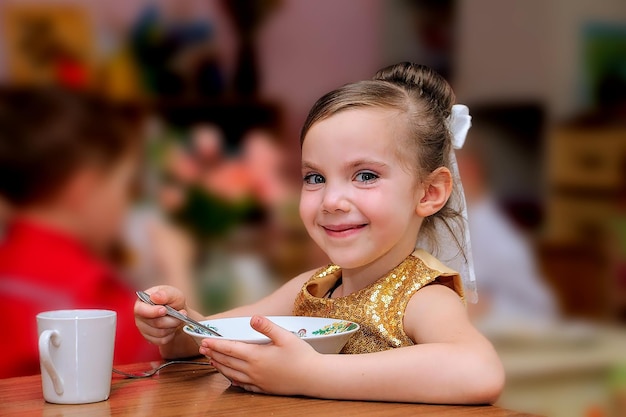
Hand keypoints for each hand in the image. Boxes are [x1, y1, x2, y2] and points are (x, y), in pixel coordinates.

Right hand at [134, 285, 187, 345]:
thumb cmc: (173, 300)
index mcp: (141, 302)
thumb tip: (155, 297)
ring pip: (160, 333)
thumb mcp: (173, 293)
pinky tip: (172, 326)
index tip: (165, 310)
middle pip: (154, 323)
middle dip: (171, 319)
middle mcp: (140, 316)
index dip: (153, 312)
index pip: (140, 310)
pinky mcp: (150, 338)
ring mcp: (144, 328)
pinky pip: (162, 340)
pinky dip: (171, 334)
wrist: (178, 312)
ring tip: (177, 319)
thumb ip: (165, 294)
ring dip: (173, 326)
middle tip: (182, 313)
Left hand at [199, 316, 318, 394]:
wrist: (313, 377)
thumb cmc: (301, 356)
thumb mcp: (285, 336)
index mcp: (256, 356)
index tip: (205, 341)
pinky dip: (232, 380)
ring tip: (212, 361)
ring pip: (231, 374)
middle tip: (203, 349)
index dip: (215, 344)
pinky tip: (231, 377)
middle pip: (227, 361)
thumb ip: (267, 327)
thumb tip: (253, 318)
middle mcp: (253, 370)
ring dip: (220, 366)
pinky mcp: (263, 388)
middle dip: (213, 354)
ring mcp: (257, 381)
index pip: (230, 348)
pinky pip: (242, 385)